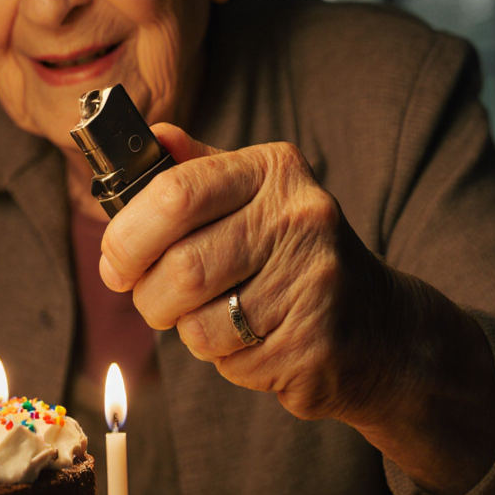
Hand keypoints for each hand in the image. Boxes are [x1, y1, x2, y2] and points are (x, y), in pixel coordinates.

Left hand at [100, 124, 391, 421]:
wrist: (380, 326)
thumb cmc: (292, 254)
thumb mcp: (252, 196)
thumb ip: (196, 169)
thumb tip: (150, 135)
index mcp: (274, 170)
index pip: (175, 193)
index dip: (127, 234)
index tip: (114, 260)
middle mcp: (301, 217)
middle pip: (180, 266)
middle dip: (147, 293)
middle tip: (148, 296)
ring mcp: (314, 281)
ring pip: (198, 322)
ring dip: (185, 329)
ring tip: (210, 317)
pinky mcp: (314, 343)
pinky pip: (229, 359)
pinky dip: (222, 358)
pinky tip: (250, 340)